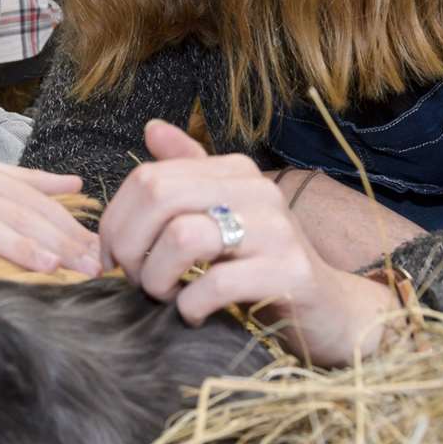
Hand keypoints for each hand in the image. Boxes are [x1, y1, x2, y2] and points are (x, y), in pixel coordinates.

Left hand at [99, 120, 397, 365]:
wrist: (330, 312)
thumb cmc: (263, 265)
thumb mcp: (224, 214)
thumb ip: (187, 173)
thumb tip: (152, 129)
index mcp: (234, 171)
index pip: (149, 176)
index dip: (115, 219)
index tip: (112, 257)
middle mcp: (256, 190)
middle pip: (159, 197)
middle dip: (130, 245)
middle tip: (135, 279)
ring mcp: (276, 229)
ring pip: (182, 236)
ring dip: (157, 278)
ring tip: (165, 296)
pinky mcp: (289, 272)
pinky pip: (215, 283)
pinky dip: (190, 305)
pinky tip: (193, 314)